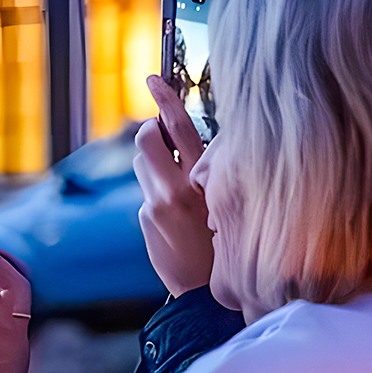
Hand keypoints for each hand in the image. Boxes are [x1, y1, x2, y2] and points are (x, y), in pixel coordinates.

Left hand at [134, 74, 214, 295]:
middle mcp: (175, 190)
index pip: (179, 128)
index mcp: (202, 180)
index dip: (166, 98)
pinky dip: (158, 193)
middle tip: (160, 135)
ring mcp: (155, 205)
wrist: (207, 293)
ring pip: (142, 163)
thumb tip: (186, 142)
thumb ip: (207, 170)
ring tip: (176, 182)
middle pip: (147, 139)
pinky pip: (147, 192)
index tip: (153, 78)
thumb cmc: (229, 241)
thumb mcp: (226, 199)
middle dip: (150, 131)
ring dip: (154, 163)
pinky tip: (176, 216)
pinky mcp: (144, 218)